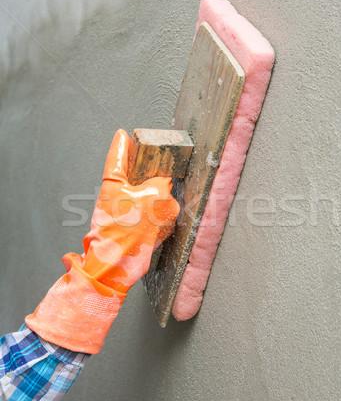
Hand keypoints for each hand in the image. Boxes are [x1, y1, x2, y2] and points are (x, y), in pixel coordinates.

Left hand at [25, 129, 179, 353]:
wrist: (117, 269)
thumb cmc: (125, 233)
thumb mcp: (153, 199)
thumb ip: (162, 186)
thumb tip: (165, 188)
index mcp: (113, 182)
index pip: (117, 156)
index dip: (123, 144)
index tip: (123, 134)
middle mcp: (116, 195)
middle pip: (137, 177)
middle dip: (151, 177)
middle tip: (164, 171)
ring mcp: (124, 213)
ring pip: (147, 199)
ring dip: (158, 203)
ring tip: (163, 211)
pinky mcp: (133, 230)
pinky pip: (152, 219)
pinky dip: (159, 221)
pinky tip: (159, 229)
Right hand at [64, 129, 179, 292]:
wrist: (111, 264)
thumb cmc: (111, 227)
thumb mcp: (110, 187)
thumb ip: (117, 158)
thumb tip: (121, 136)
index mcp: (162, 191)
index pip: (158, 172)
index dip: (142, 176)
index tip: (130, 183)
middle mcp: (171, 207)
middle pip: (157, 189)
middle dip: (141, 193)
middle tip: (123, 203)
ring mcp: (169, 224)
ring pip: (157, 206)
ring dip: (143, 207)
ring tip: (125, 216)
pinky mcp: (164, 238)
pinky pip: (156, 222)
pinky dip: (145, 221)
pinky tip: (131, 227)